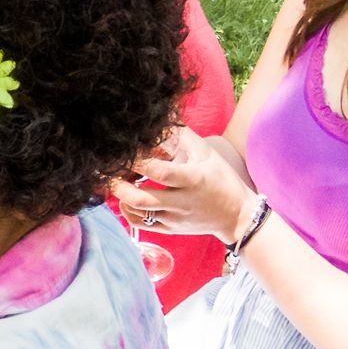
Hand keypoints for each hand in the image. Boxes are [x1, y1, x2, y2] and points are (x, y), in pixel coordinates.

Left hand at [113, 125, 250, 238]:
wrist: (237, 216)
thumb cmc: (221, 179)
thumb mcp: (208, 154)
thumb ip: (184, 137)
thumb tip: (163, 117)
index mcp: (194, 180)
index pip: (160, 172)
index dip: (138, 162)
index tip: (125, 152)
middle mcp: (183, 202)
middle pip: (142, 199)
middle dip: (119, 186)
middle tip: (110, 172)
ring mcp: (175, 219)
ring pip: (138, 213)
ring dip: (121, 197)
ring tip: (117, 182)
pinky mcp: (170, 230)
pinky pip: (141, 224)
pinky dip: (128, 211)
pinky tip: (126, 199)